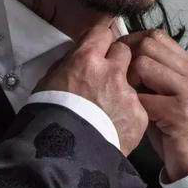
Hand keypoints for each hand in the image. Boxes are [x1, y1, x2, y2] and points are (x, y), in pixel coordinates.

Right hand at [31, 23, 148, 156]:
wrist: (64, 156)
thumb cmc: (50, 118)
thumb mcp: (49, 82)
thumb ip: (67, 64)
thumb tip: (76, 55)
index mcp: (87, 59)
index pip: (103, 32)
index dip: (102, 37)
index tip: (101, 42)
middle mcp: (112, 72)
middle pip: (124, 52)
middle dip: (117, 60)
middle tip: (106, 75)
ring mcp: (128, 94)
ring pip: (132, 80)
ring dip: (122, 89)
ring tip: (108, 108)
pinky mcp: (138, 115)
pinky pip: (137, 106)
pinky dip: (128, 113)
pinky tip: (115, 124)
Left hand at [114, 29, 187, 181]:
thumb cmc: (178, 131)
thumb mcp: (172, 95)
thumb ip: (157, 74)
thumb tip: (124, 53)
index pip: (157, 36)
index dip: (133, 44)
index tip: (120, 60)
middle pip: (148, 45)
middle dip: (128, 61)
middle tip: (123, 82)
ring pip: (144, 65)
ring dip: (129, 82)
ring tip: (130, 100)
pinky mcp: (181, 113)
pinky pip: (143, 97)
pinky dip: (133, 106)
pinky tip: (136, 117)